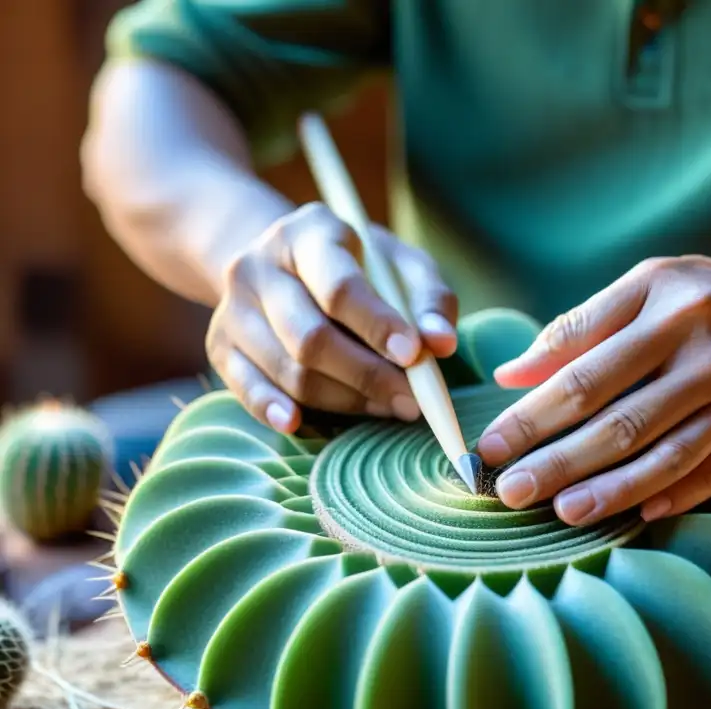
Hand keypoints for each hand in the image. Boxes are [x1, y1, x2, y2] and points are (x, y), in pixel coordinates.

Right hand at [206, 202, 456, 432]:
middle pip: (309, 337)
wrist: (280, 259)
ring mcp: (233, 308)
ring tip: (389, 406)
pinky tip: (301, 424)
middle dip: (367, 375)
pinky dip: (274, 409)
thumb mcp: (400, 264)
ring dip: (343, 399)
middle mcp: (259, 266)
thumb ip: (429, 299)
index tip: (415, 356)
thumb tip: (441, 343)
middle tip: (412, 399)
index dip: (378, 325)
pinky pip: (246, 388)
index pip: (339, 286)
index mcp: (307, 233)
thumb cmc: (358, 266)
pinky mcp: (220, 345)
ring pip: (287, 370)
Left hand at [475, 253, 710, 524]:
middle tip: (506, 490)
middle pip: (613, 412)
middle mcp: (702, 341)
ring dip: (604, 488)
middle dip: (552, 456)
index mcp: (665, 298)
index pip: (580, 362)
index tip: (488, 446)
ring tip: (558, 512)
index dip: (530, 410)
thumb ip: (585, 326)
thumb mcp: (663, 288)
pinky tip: (631, 518)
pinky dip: (670, 495)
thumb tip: (514, 373)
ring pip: (660, 450)